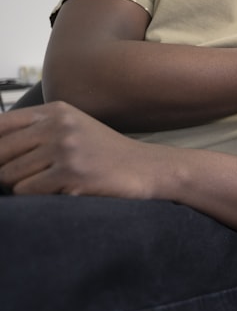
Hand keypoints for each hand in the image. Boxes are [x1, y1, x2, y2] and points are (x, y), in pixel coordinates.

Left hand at [0, 102, 161, 197]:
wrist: (147, 169)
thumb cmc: (104, 155)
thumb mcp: (71, 130)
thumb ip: (33, 133)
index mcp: (56, 111)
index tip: (4, 162)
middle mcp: (59, 125)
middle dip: (5, 172)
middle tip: (31, 179)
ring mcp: (66, 149)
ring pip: (9, 176)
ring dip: (22, 188)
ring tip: (49, 185)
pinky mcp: (72, 174)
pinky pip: (27, 192)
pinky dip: (38, 198)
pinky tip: (61, 192)